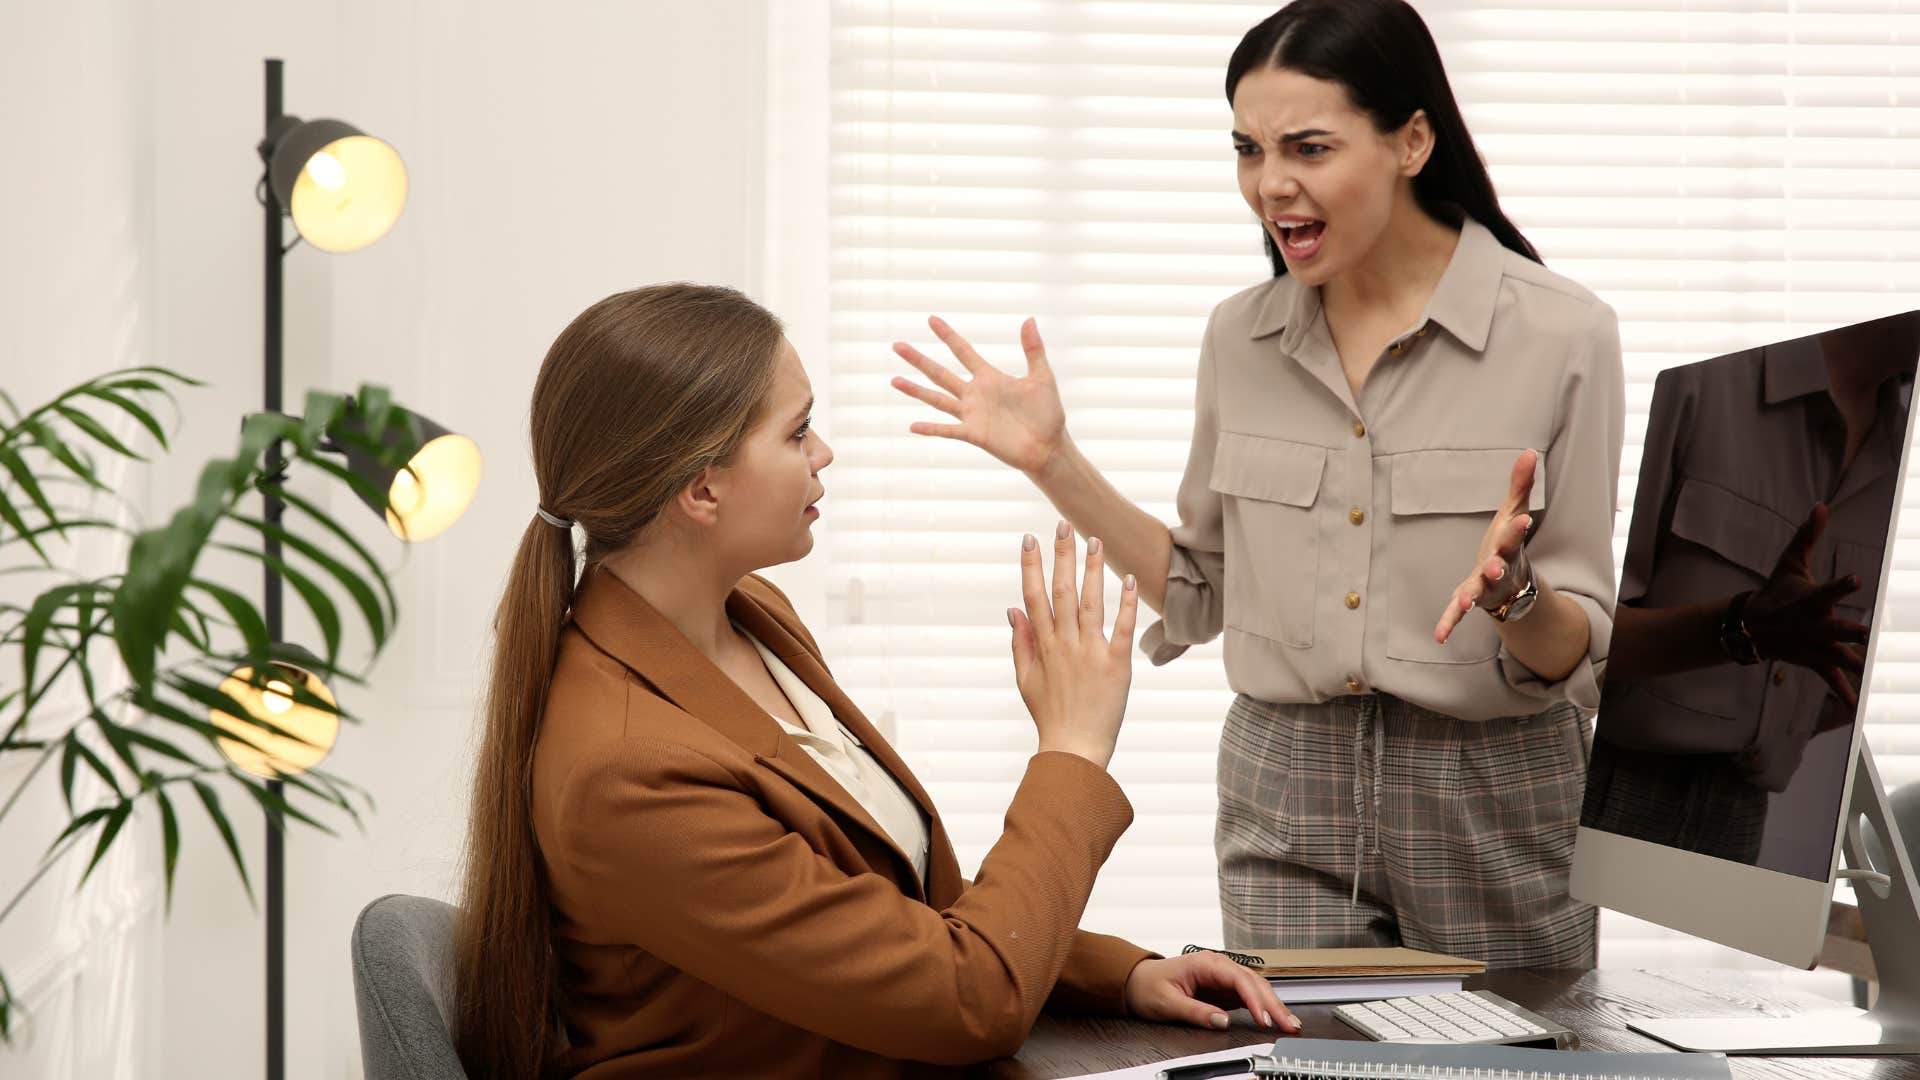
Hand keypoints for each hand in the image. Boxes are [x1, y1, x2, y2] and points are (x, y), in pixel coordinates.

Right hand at [892, 316, 1068, 475]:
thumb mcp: (1042, 377)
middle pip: (940, 373)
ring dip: (915, 390)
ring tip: (894, 380)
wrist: (1048, 447)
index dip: (948, 335)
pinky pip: (948, 430)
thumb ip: (1033, 349)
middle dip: (919, 359)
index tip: (931, 319)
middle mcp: (975, 394)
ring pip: (937, 399)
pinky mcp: (973, 434)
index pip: (963, 352)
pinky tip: (912, 425)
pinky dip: (931, 428)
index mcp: (990, 378)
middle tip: (897, 345)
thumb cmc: (1047, 413)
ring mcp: (971, 415)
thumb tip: (1029, 319)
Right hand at [1008, 522, 1137, 768]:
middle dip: (1061, 556)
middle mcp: (1065, 645)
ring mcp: (1090, 654)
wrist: (1075, 750)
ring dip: (1091, 570)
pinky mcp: (1116, 666)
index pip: (1034, 597)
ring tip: (1094, 539)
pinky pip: (1121, 629)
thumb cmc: (1050, 716)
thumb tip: (1012, 608)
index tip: (1029, 539)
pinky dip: (1124, 603)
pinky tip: (1128, 579)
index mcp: (1043, 647)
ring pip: (1089, 603)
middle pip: (1061, 592)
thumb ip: (1021, 642)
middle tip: (1063, 524)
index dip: (1031, 567)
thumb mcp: (1026, 680)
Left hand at [1122, 953, 1300, 1032]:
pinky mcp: (1224, 989)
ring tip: (1289, 1022)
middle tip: (1289, 1024)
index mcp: (1205, 963)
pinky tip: (1274, 1018)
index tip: (1264, 1018)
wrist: (1138, 981)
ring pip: (1256, 988)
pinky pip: (1249, 996)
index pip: (1239, 978)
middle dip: (1274, 1003)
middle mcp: (1218, 966)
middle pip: (1254, 982)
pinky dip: (1263, 1007)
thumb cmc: (1149, 985)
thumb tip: (1221, 1022)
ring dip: (1273, 1005)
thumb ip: (1195, 1011)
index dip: (1255, 999)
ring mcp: (1223, 977)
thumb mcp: (1168, 1002)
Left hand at [1435, 449, 1536, 644]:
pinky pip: (1457, 612)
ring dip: (1472, 596)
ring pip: (1479, 592)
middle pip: (1499, 567)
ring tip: (1466, 602)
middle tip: (1494, 566)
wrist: (1511, 580)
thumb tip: (1529, 451)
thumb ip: (1520, 485)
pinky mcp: (1469, 598)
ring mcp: (1485, 587)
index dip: (1517, 528)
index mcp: (1509, 547)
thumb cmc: (1508, 542)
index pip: (1514, 536)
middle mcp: (1499, 569)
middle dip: (1497, 567)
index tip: (1522, 519)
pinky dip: (1449, 623)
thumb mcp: (1514, 512)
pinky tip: (1439, 637)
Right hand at [1746, 502, 1868, 706]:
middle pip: (1833, 628)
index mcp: (1808, 600)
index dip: (1841, 585)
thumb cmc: (1776, 592)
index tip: (1858, 579)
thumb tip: (1820, 505)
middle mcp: (1811, 625)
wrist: (1749, 628)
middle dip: (1850, 632)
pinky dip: (1842, 692)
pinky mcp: (1813, 661)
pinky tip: (1857, 705)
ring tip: (1872, 669)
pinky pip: (1830, 678)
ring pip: (1837, 656)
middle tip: (1867, 632)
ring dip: (1854, 663)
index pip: (1827, 590)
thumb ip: (1807, 536)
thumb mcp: (1789, 563)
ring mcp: (1812, 646)